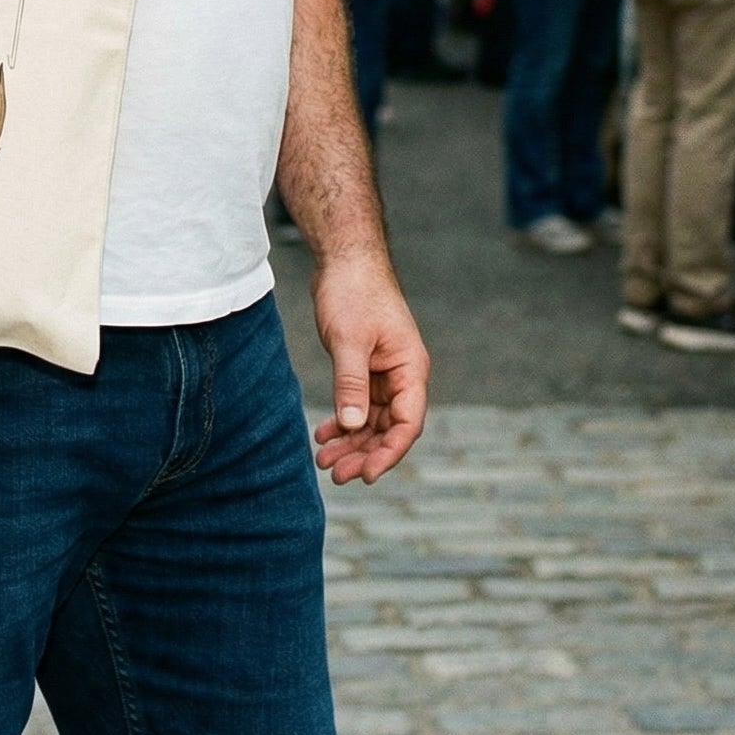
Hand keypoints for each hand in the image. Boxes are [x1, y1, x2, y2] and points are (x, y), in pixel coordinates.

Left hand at [309, 251, 428, 484]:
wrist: (344, 258)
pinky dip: (343, 420)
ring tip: (324, 460)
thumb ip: (351, 384)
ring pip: (371, 420)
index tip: (366, 475)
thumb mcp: (349, 340)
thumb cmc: (353, 292)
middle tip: (335, 474)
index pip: (407, 424)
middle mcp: (402, 375)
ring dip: (351, 441)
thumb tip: (353, 425)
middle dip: (364, 453)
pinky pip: (358, 404)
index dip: (389, 453)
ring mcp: (383, 372)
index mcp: (410, 369)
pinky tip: (323, 434)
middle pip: (388, 428)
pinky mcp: (364, 367)